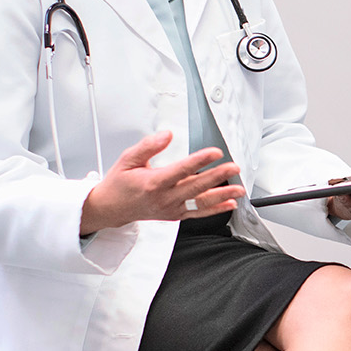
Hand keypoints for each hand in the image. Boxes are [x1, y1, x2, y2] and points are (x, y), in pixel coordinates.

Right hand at [80, 131, 242, 233]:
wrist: (111, 208)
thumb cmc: (120, 183)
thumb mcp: (128, 159)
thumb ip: (148, 146)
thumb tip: (166, 135)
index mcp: (152, 183)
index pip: (181, 170)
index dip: (199, 160)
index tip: (215, 152)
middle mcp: (164, 198)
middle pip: (196, 187)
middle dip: (217, 176)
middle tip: (234, 167)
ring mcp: (171, 209)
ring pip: (200, 203)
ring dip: (222, 196)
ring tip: (239, 189)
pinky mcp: (175, 215)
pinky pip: (198, 213)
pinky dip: (216, 209)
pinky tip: (230, 204)